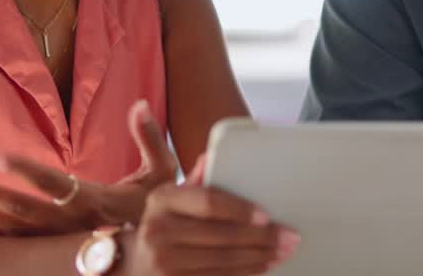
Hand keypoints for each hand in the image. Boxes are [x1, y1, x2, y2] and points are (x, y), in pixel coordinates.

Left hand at [0, 100, 178, 235]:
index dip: (21, 169)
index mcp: (95, 200)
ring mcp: (64, 243)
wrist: (160, 250)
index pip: (51, 182)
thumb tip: (140, 103)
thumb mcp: (164, 172)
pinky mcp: (59, 253)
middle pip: (24, 211)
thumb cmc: (160, 208)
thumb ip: (149, 137)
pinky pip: (21, 249)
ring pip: (17, 232)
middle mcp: (74, 225)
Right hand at [120, 158, 300, 275]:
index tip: (267, 216)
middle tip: (289, 237)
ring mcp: (165, 263)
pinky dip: (245, 273)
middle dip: (262, 238)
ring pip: (224, 262)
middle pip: (221, 236)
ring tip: (282, 252)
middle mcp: (160, 231)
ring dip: (259, 258)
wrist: (133, 262)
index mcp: (163, 199)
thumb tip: (211, 158)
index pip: (208, 202)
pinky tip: (262, 265)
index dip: (240, 209)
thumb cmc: (163, 222)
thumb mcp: (171, 197)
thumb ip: (194, 179)